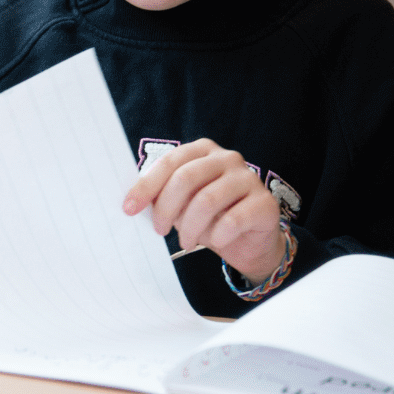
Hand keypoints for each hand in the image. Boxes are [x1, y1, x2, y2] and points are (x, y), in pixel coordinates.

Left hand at [121, 138, 283, 284]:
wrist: (249, 241)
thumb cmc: (210, 218)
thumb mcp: (180, 205)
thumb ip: (161, 197)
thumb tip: (130, 202)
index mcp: (202, 151)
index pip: (169, 162)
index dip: (146, 186)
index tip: (128, 208)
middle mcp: (227, 158)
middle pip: (186, 178)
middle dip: (166, 209)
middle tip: (159, 230)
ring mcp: (248, 178)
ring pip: (207, 200)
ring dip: (189, 227)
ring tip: (185, 241)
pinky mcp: (264, 202)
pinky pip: (233, 220)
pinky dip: (217, 236)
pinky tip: (214, 241)